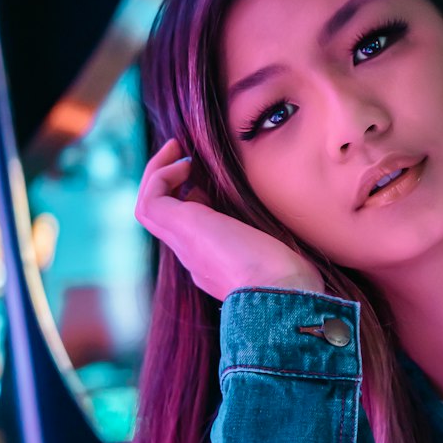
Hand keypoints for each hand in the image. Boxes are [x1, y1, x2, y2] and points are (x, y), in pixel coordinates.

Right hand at [135, 138, 325, 301]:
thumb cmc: (292, 277)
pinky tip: (186, 163)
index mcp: (216, 263)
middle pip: (165, 218)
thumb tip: (286, 214)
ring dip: (158, 175)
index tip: (211, 176)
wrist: (280, 293)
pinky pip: (151, 200)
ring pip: (150, 209)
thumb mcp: (281, 249)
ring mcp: (185, 245)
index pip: (194, 228)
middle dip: (169, 183)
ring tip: (177, 149)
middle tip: (184, 155)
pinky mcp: (181, 231)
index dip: (196, 197)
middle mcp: (194, 256)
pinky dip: (161, 175)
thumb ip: (273, 235)